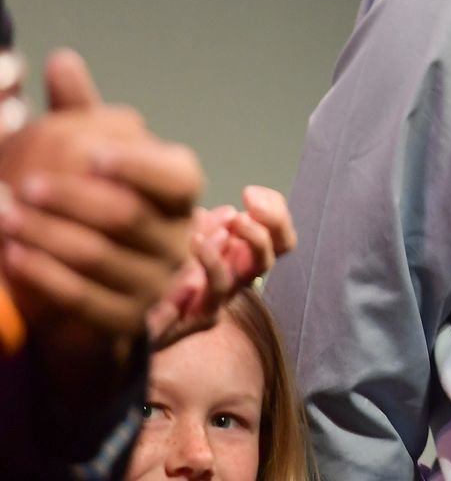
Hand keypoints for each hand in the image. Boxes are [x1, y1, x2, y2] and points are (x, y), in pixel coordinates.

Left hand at [0, 50, 202, 359]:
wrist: (87, 292)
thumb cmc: (88, 210)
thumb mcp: (84, 159)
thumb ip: (78, 116)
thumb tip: (61, 60)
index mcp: (178, 193)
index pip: (178, 176)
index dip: (139, 166)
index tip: (92, 153)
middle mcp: (177, 238)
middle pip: (128, 216)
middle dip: (71, 199)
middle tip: (22, 184)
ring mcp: (155, 283)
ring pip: (102, 258)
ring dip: (47, 236)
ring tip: (2, 217)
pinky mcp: (127, 321)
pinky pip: (85, 300)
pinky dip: (46, 277)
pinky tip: (12, 257)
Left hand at [147, 185, 295, 348]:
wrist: (109, 316)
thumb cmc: (135, 267)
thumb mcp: (165, 229)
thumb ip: (195, 219)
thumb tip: (224, 211)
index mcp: (232, 252)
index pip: (277, 232)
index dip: (274, 210)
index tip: (249, 193)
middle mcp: (235, 273)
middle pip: (280, 247)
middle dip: (272, 221)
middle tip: (245, 207)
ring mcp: (222, 295)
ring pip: (260, 266)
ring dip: (251, 237)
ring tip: (227, 224)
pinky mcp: (199, 318)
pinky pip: (218, 291)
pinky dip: (213, 262)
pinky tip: (193, 243)